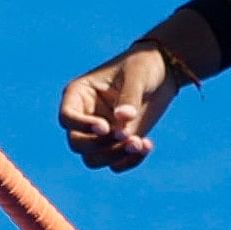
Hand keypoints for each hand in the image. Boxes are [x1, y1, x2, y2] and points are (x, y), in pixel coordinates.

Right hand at [58, 45, 185, 170]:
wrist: (163, 72)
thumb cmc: (143, 65)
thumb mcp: (136, 75)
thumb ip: (129, 96)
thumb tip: (123, 119)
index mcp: (79, 95)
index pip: (67, 117)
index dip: (81, 126)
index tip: (105, 127)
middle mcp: (84, 117)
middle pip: (77, 143)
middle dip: (99, 145)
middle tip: (125, 136)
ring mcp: (100, 134)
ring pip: (92, 158)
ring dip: (114, 156)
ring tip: (139, 144)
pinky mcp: (117, 144)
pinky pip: (115, 164)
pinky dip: (130, 161)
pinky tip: (147, 146)